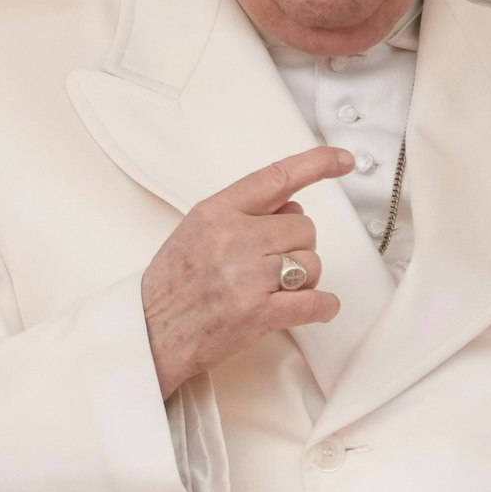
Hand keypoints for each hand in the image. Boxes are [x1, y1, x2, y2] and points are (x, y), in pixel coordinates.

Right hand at [140, 146, 352, 396]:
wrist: (149, 332)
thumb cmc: (173, 283)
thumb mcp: (198, 229)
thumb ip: (244, 213)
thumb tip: (292, 206)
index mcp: (217, 211)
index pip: (277, 177)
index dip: (316, 164)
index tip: (342, 159)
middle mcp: (234, 238)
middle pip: (304, 227)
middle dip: (296, 246)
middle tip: (272, 265)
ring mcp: (247, 276)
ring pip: (311, 263)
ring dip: (303, 278)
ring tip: (273, 290)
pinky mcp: (259, 313)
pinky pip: (314, 302)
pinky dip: (323, 306)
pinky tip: (317, 307)